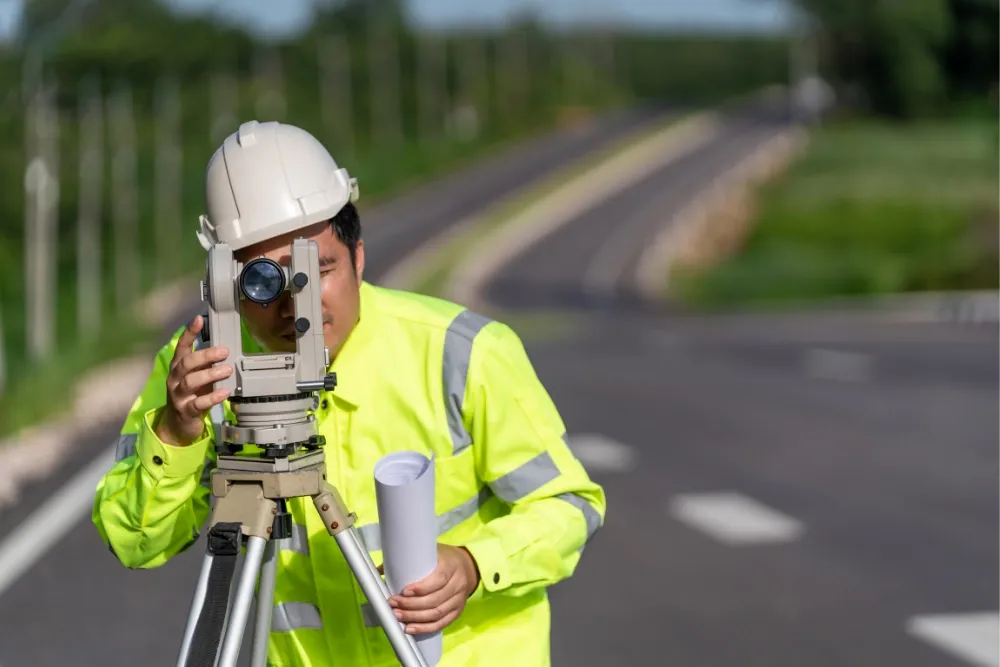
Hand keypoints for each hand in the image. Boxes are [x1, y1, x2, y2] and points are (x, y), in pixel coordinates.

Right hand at [155, 315, 231, 446]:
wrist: (177, 426)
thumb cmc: (191, 396)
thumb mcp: (197, 377)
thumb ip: (206, 364)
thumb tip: (223, 349)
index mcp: (178, 368)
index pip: (181, 348)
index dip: (189, 333)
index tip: (198, 319)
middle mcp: (175, 379)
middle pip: (186, 363)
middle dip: (205, 355)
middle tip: (224, 351)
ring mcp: (179, 396)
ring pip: (190, 382)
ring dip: (210, 374)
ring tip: (227, 370)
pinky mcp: (186, 411)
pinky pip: (198, 403)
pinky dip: (212, 397)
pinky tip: (225, 392)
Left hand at [387, 544, 479, 634]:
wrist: (467, 566)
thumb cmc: (443, 558)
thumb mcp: (430, 552)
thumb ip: (408, 559)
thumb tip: (380, 569)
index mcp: (451, 566)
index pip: (438, 579)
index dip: (421, 588)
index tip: (404, 590)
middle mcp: (458, 583)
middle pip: (435, 600)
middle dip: (411, 605)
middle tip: (393, 604)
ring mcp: (459, 600)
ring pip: (436, 613)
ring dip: (414, 617)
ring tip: (397, 616)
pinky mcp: (457, 611)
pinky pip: (441, 624)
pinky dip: (424, 628)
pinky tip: (410, 628)